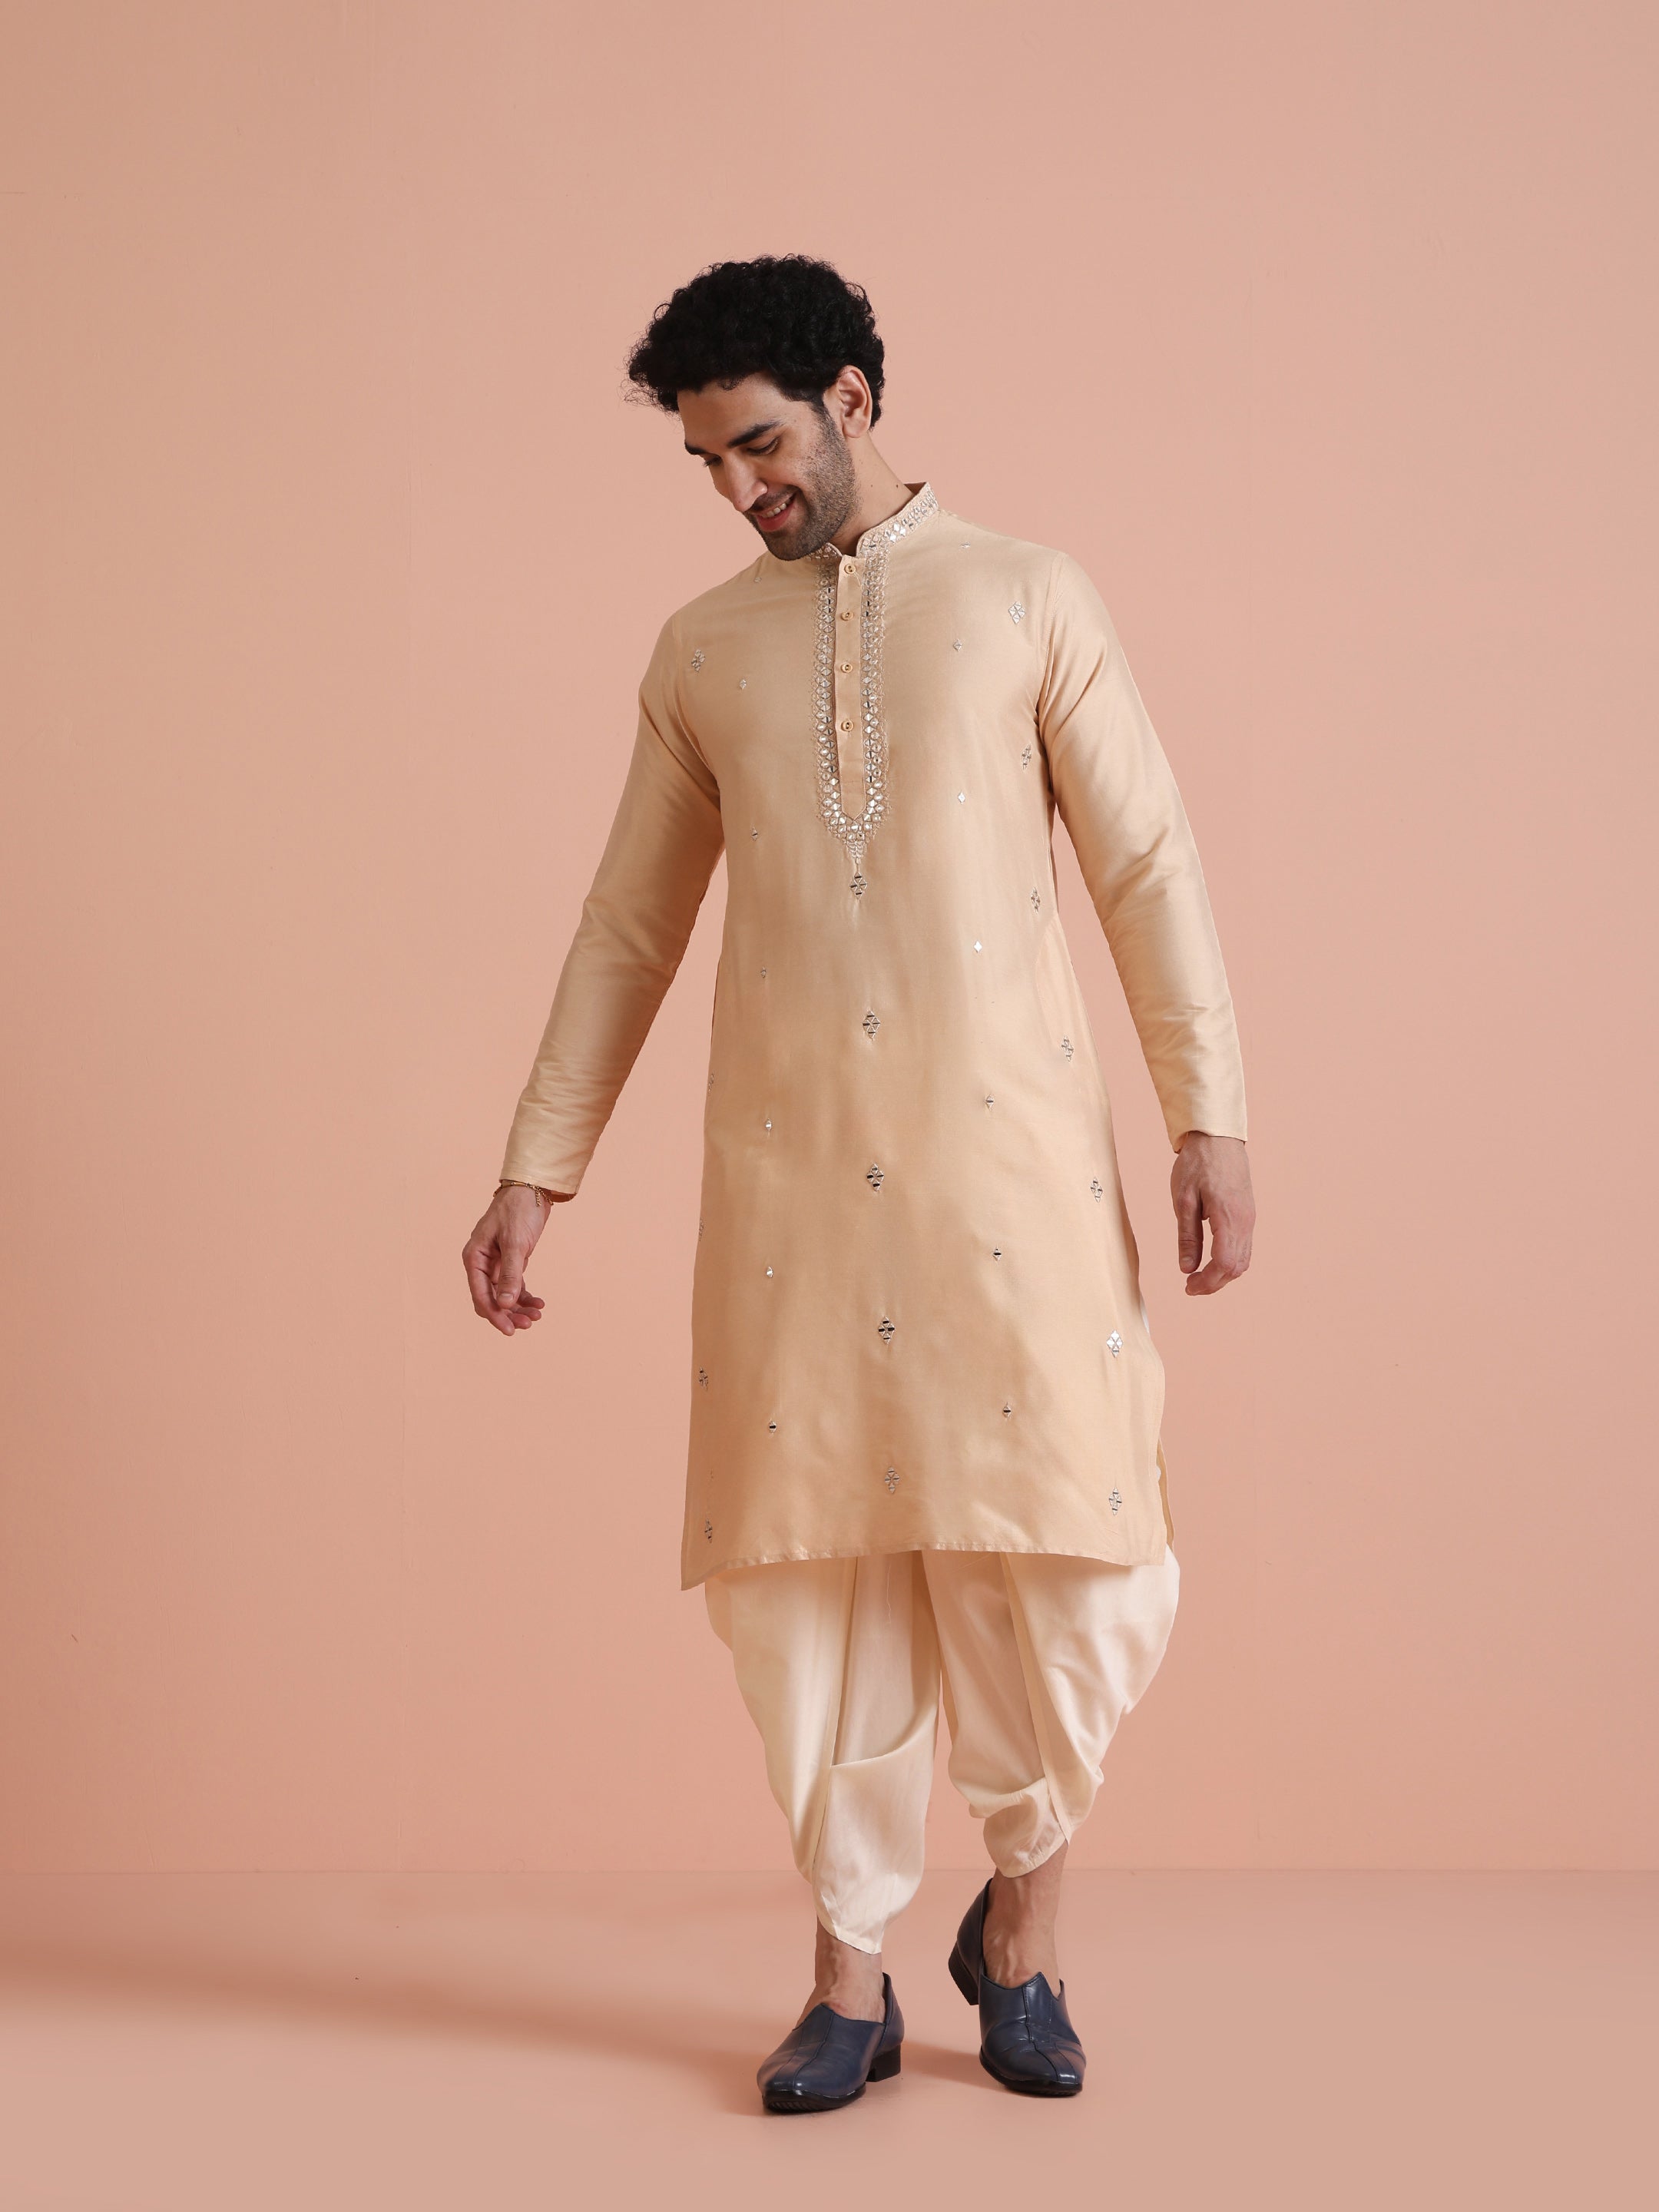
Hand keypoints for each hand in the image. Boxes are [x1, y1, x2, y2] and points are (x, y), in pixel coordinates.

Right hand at [462, 1187, 553, 1335]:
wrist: (532, 1189)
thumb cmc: (519, 1210)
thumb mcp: (515, 1243)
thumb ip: (510, 1274)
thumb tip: (504, 1305)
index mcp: (474, 1257)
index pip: (480, 1295)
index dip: (494, 1315)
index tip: (510, 1330)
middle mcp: (481, 1263)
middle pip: (490, 1299)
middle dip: (508, 1314)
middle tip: (529, 1324)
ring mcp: (495, 1263)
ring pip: (503, 1295)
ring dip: (518, 1308)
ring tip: (537, 1315)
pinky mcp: (510, 1262)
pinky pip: (514, 1286)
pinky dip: (525, 1296)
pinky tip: (539, 1303)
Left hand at [1171, 1133, 1253, 1294]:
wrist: (1218, 1137)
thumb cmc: (1198, 1164)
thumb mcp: (1183, 1200)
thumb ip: (1186, 1236)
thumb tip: (1187, 1269)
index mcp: (1229, 1218)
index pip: (1223, 1264)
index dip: (1207, 1282)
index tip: (1187, 1287)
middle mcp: (1245, 1222)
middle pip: (1236, 1268)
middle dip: (1214, 1283)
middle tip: (1190, 1286)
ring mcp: (1250, 1219)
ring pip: (1243, 1260)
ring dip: (1222, 1274)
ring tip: (1199, 1276)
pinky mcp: (1248, 1215)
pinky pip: (1244, 1247)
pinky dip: (1229, 1261)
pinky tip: (1211, 1260)